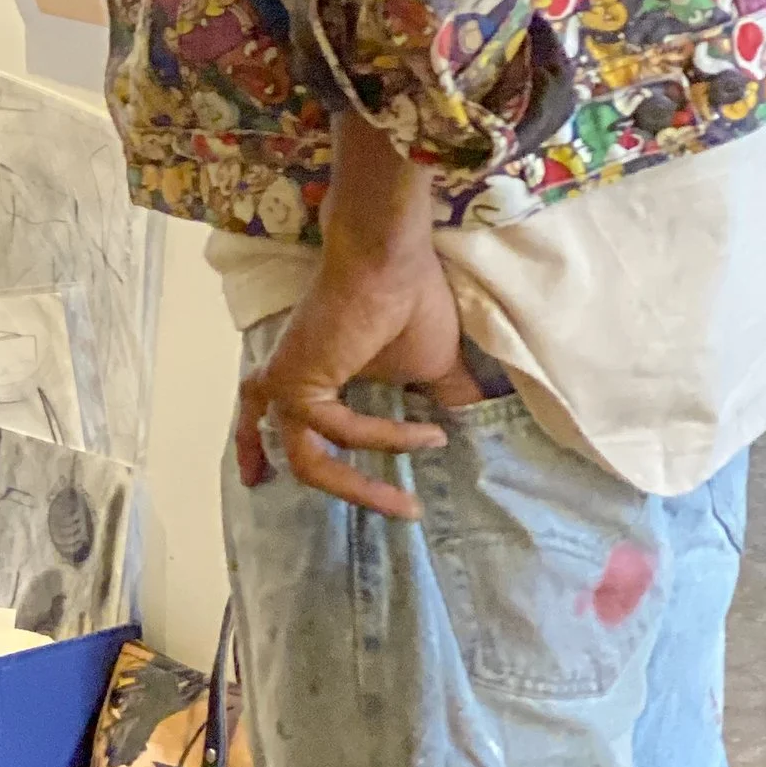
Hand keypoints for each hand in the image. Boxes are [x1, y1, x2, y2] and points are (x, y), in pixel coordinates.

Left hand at [236, 115, 486, 520]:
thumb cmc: (407, 301)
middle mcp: (291, 380)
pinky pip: (334, 431)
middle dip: (346, 489)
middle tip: (399, 509)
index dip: (302, 456)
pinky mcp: (294, 381)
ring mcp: (288, 381)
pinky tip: (424, 438)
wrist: (387, 256)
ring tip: (405, 505)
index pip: (295, 425)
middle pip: (300, 453)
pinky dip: (378, 440)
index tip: (303, 483)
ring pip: (306, 457)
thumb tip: (477, 428)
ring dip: (358, 487)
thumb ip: (442, 399)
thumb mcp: (431, 366)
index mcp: (313, 375)